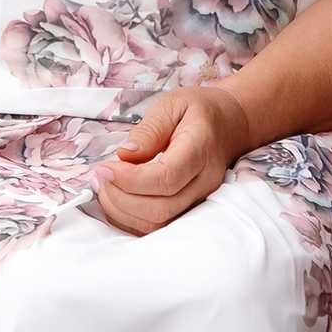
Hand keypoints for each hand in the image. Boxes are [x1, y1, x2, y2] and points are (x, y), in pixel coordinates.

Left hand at [95, 86, 253, 235]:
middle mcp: (204, 182)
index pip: (167, 178)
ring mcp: (199, 200)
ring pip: (157, 223)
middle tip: (101, 175)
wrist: (230, 126)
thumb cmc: (199, 112)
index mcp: (201, 150)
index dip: (131, 179)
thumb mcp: (172, 104)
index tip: (107, 166)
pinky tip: (116, 198)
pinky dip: (129, 218)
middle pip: (160, 208)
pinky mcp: (189, 209)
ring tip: (105, 186)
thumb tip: (124, 155)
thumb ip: (148, 130)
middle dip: (121, 197)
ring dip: (122, 210)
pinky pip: (157, 226)